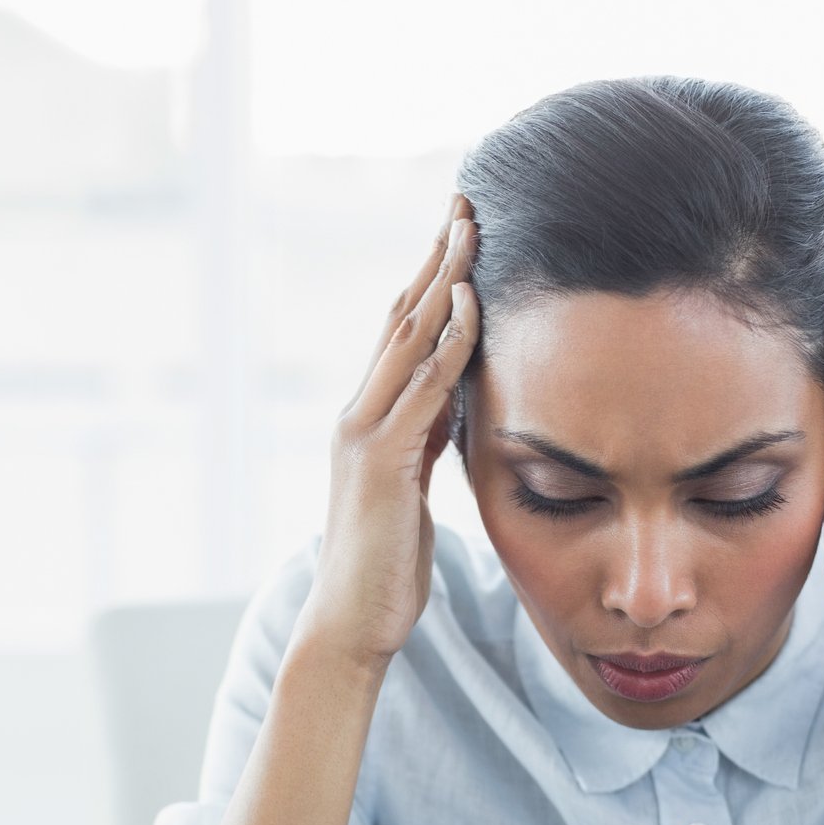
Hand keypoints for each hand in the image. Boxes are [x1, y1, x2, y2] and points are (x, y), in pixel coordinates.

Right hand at [295, 192, 479, 668]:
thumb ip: (425, 442)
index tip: (460, 233)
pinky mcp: (382, 460)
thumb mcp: (414, 491)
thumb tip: (452, 404)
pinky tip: (473, 303)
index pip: (402, 333)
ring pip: (407, 337)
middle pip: (401, 315)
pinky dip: (449, 340)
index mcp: (369, 422)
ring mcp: (366, 434)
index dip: (431, 280)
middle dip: (435, 257)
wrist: (351, 623)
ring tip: (471, 226)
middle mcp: (359, 415)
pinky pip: (423, 385)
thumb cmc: (386, 569)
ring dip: (442, 278)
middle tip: (464, 201)